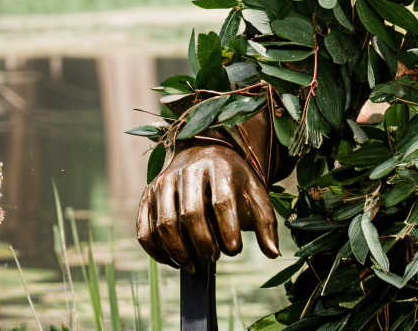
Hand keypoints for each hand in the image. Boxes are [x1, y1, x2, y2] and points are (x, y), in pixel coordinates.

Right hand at [135, 144, 279, 266]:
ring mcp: (164, 182)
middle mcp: (188, 171)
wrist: (204, 152)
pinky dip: (155, 250)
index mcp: (220, 167)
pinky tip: (172, 261)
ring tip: (193, 264)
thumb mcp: (255, 192)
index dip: (227, 228)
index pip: (221, 201)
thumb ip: (265, 222)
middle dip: (203, 242)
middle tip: (213, 257)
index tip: (233, 250)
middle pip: (191, 214)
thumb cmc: (234, 178)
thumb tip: (273, 254)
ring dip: (178, 250)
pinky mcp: (148, 194)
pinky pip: (144, 227)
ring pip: (165, 223)